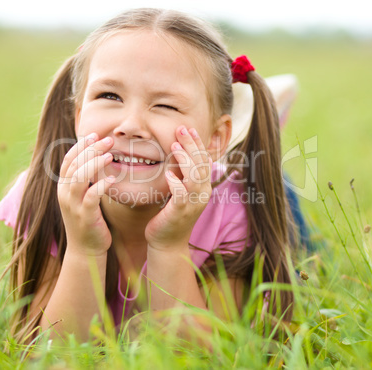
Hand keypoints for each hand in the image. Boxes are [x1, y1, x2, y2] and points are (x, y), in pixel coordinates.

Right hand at [57, 133, 115, 255]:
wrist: (86, 249)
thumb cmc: (88, 219)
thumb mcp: (83, 197)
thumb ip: (85, 179)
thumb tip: (96, 158)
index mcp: (64, 187)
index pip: (68, 160)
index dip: (80, 146)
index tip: (94, 135)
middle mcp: (65, 194)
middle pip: (74, 165)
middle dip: (90, 150)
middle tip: (107, 140)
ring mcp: (73, 206)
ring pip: (80, 178)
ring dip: (94, 164)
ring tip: (110, 155)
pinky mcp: (85, 216)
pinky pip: (91, 197)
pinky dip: (101, 186)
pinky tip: (112, 179)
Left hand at [145, 126, 212, 250]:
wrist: (167, 243)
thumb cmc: (172, 215)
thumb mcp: (183, 192)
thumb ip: (188, 176)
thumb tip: (198, 158)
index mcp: (204, 187)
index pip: (204, 160)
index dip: (197, 143)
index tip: (188, 129)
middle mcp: (202, 194)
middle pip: (201, 164)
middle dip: (192, 145)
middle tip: (182, 129)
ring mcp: (193, 204)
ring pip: (194, 177)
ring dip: (185, 160)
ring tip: (175, 146)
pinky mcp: (180, 212)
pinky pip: (181, 195)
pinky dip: (176, 183)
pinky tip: (168, 175)